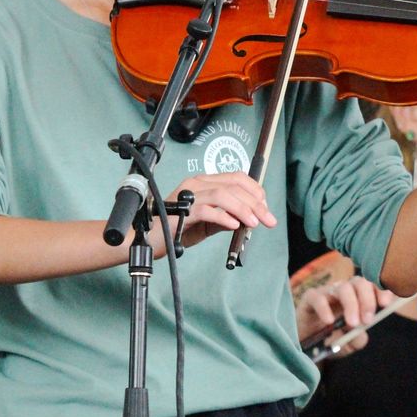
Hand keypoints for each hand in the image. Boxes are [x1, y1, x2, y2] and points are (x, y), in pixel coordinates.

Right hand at [153, 173, 276, 255]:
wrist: (148, 239)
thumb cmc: (175, 228)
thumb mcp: (208, 223)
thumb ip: (227, 217)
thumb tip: (250, 218)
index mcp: (205, 182)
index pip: (237, 178)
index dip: (255, 191)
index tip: (266, 208)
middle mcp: (197, 183)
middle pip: (234, 186)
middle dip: (255, 203)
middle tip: (268, 220)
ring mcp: (188, 195)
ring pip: (223, 194)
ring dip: (243, 209)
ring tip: (254, 223)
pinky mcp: (181, 211)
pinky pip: (206, 210)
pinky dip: (223, 217)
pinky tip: (234, 225)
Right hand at [296, 276, 395, 357]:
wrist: (305, 345)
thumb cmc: (331, 340)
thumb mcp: (348, 344)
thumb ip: (357, 339)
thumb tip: (361, 332)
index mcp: (358, 298)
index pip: (373, 286)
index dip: (381, 291)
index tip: (386, 304)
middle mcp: (345, 291)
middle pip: (360, 283)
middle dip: (367, 300)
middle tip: (368, 320)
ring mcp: (328, 292)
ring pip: (343, 288)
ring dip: (351, 304)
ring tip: (352, 323)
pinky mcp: (310, 298)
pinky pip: (318, 297)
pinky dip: (325, 308)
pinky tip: (329, 321)